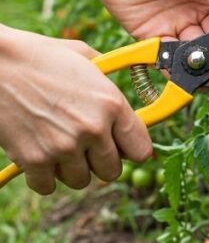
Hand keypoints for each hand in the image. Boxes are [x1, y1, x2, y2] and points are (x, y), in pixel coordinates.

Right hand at [0, 29, 152, 194]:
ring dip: (72, 169)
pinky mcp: (33, 159)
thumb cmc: (37, 56)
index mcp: (112, 104)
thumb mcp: (84, 57)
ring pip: (81, 181)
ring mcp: (63, 146)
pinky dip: (42, 176)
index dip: (131, 149)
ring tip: (59, 147)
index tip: (121, 147)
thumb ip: (108, 79)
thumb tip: (126, 84)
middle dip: (100, 162)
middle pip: (112, 171)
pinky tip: (39, 155)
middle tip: (86, 147)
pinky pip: (48, 186)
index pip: (141, 150)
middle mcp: (93, 129)